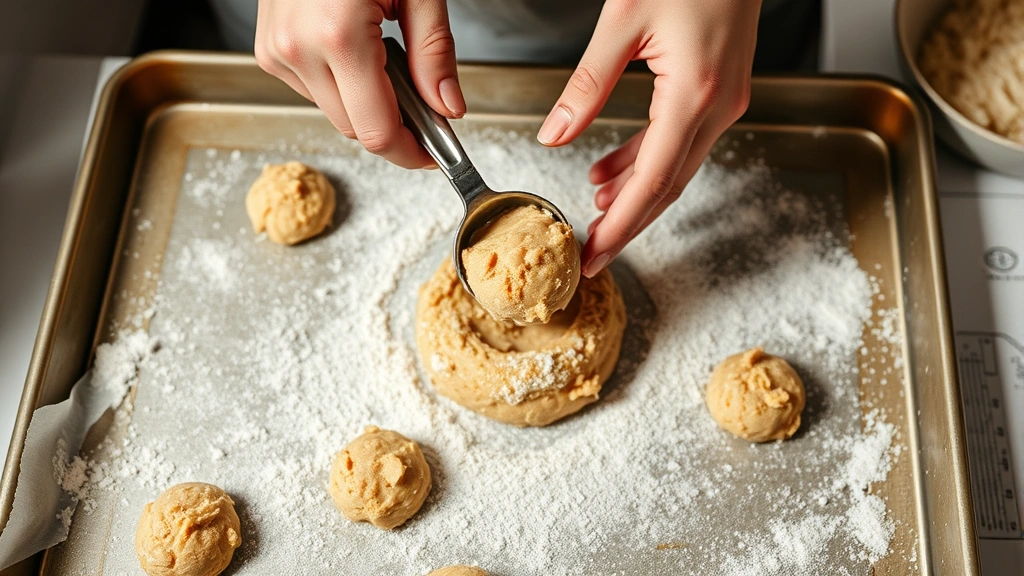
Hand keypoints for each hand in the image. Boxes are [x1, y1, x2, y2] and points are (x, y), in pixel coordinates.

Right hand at [254, 0, 466, 167]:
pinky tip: (357, 52)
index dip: (410, 152)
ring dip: (366, 105)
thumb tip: (448, 108)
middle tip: (425, 107)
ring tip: (386, 60)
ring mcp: (276, 51)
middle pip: (355, 130)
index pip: (377, 132)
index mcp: (338, 36)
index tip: (434, 153)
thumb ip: (435, 53)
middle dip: (394, 128)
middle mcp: (297, 49)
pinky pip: (313, 91)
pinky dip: (342, 85)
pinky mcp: (267, 49)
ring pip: (334, 113)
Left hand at [538, 0, 759, 276]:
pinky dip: (647, 160)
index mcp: (695, 93)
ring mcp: (725, 101)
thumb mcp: (623, 21)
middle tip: (592, 254)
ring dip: (635, 193)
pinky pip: (681, 141)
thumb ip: (587, 84)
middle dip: (628, 225)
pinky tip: (613, 171)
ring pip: (676, 166)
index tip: (595, 255)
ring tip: (595, 213)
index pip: (654, 179)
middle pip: (669, 185)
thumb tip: (554, 135)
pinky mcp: (720, 91)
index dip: (622, 225)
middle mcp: (718, 106)